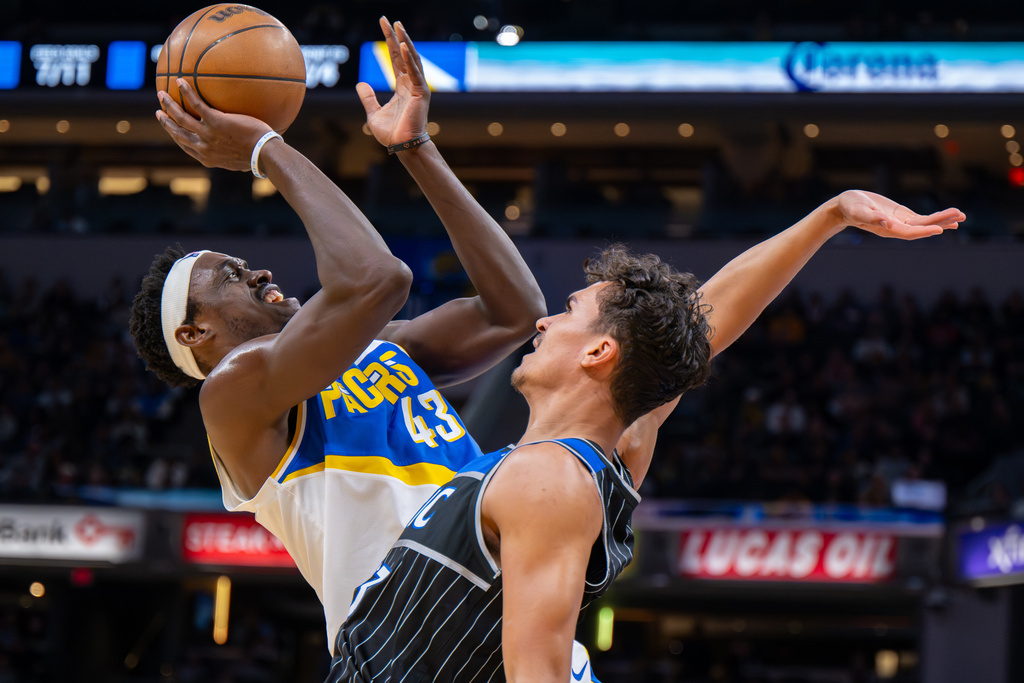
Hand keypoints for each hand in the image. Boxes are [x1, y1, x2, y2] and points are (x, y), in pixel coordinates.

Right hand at [156, 79, 272, 171]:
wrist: (264, 154)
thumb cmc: (257, 157)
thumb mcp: (238, 162)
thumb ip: (229, 155)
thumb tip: (233, 151)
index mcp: (207, 158)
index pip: (185, 146)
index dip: (175, 136)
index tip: (170, 128)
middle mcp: (203, 147)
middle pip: (178, 133)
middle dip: (166, 122)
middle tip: (158, 112)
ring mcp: (208, 134)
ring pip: (181, 118)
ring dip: (169, 105)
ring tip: (161, 94)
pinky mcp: (216, 121)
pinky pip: (197, 104)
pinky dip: (186, 92)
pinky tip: (180, 81)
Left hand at [355, 17, 429, 147]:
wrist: (401, 147)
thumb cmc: (391, 134)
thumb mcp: (373, 113)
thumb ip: (368, 98)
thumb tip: (361, 84)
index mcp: (402, 87)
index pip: (395, 59)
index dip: (390, 42)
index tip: (384, 25)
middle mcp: (411, 84)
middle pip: (403, 54)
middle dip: (396, 36)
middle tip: (389, 20)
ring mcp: (418, 87)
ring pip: (412, 59)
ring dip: (405, 42)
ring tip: (398, 26)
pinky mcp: (421, 93)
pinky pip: (415, 72)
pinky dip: (410, 59)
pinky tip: (403, 46)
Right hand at [835, 190, 964, 239]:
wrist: (844, 207)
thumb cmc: (849, 207)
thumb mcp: (858, 209)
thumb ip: (871, 216)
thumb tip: (886, 222)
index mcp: (886, 229)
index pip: (909, 232)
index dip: (924, 231)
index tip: (940, 229)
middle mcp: (896, 228)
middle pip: (922, 227)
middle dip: (941, 221)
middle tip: (959, 215)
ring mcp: (900, 223)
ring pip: (925, 223)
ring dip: (943, 220)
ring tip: (961, 216)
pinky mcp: (902, 216)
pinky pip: (923, 219)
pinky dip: (937, 218)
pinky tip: (950, 218)